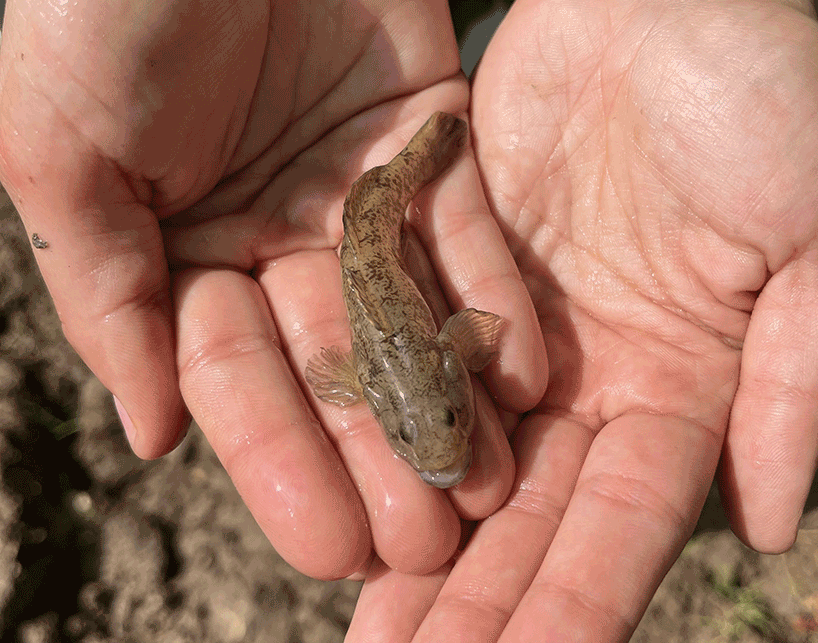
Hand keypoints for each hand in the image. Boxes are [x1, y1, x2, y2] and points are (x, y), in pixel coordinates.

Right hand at [0, 0, 546, 578]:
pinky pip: (463, 235)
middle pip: (331, 364)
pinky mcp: (426, 141)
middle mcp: (271, 235)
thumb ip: (108, 293)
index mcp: (180, 249)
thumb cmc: (102, 4)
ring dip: (445, 400)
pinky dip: (490, 303)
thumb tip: (150, 434)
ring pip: (404, 315)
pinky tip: (522, 379)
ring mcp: (354, 193)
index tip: (329, 546)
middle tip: (425, 539)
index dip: (279, 462)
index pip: (234, 378)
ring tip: (490, 485)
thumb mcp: (59, 150)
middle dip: (374, 452)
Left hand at [346, 0, 817, 639]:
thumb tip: (769, 532)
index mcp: (686, 386)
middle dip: (483, 602)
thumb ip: (792, 388)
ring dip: (420, 546)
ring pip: (461, 461)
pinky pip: (415, 365)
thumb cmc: (766, 101)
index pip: (626, 519)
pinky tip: (339, 496)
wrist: (664, 0)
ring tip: (374, 632)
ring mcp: (521, 332)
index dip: (582, 599)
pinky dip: (380, 432)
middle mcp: (595, 378)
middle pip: (531, 515)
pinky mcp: (458, 273)